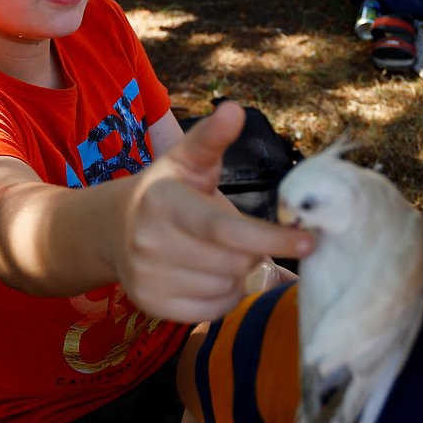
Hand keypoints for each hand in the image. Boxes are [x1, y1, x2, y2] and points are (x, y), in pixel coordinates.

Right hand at [117, 102, 312, 322]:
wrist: (114, 228)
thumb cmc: (167, 190)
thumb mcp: (187, 159)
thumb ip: (213, 137)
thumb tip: (234, 110)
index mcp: (163, 202)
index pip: (224, 229)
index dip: (269, 238)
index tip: (308, 242)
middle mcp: (150, 242)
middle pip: (233, 262)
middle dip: (254, 251)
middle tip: (250, 238)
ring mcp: (149, 278)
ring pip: (226, 288)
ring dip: (240, 273)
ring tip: (225, 252)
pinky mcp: (152, 306)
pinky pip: (212, 312)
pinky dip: (225, 296)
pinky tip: (213, 274)